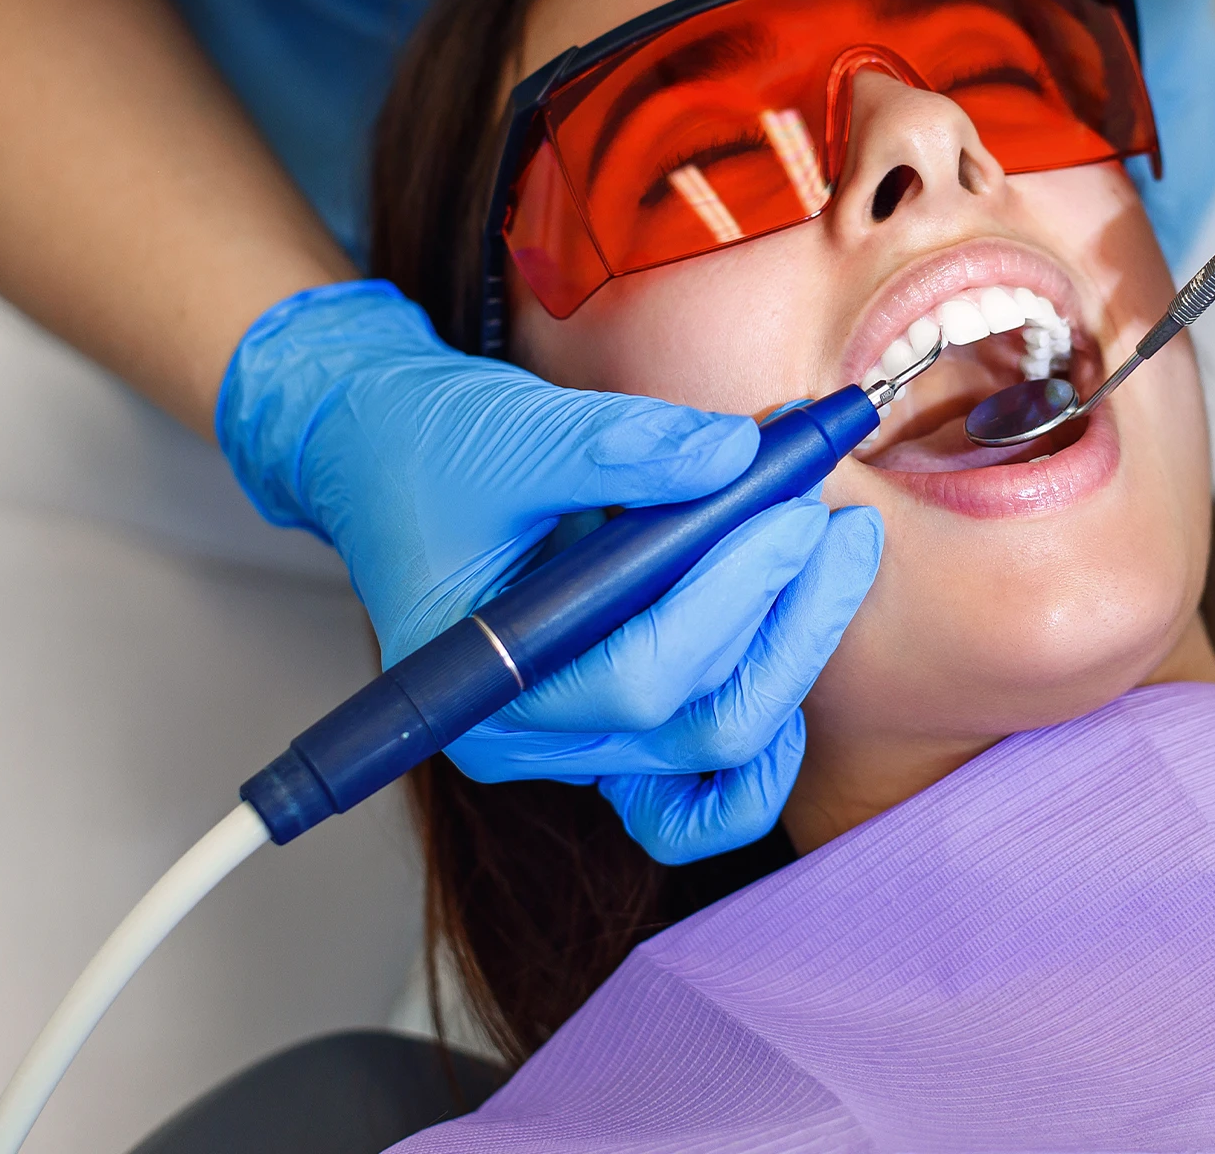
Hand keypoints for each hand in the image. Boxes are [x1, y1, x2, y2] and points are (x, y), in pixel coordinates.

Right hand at [216, 281, 878, 861]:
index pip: (640, 675)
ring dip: (793, 654)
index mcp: (485, 685)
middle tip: (832, 524)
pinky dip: (767, 723)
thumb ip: (624, 447)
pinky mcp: (615, 720)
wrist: (382, 451)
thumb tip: (735, 456)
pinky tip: (794, 634)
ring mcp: (577, 741)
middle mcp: (531, 738)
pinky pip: (707, 781)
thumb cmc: (426, 449)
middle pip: (700, 725)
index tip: (791, 508)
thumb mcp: (513, 432)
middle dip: (789, 623)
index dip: (733, 595)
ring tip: (830, 555)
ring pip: (723, 749)